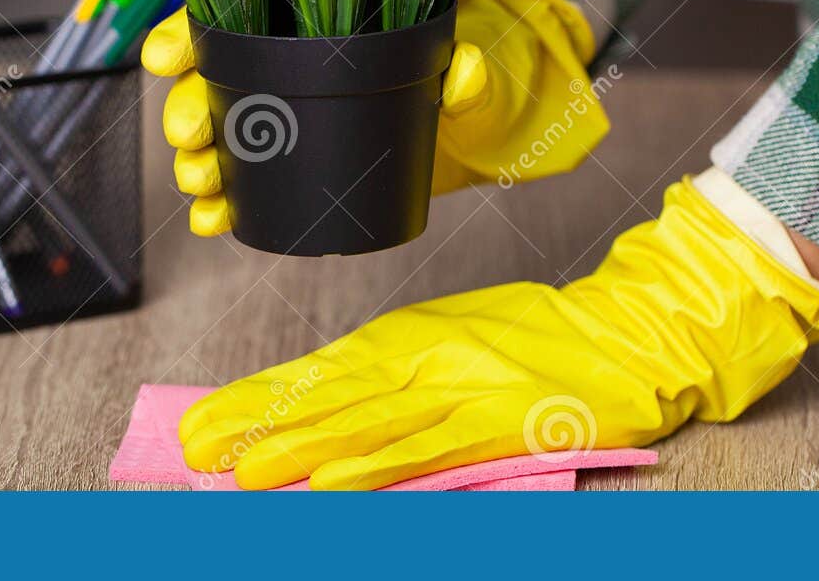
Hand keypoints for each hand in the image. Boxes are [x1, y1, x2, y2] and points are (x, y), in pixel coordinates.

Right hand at [142, 0, 610, 234]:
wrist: (458, 126)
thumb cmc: (447, 71)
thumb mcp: (463, 59)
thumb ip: (465, 67)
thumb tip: (465, 73)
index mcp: (298, 19)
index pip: (225, 15)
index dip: (183, 34)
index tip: (165, 58)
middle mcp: (273, 66)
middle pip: (204, 81)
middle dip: (186, 108)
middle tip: (192, 133)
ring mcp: (276, 123)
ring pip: (212, 138)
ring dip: (196, 162)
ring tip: (202, 183)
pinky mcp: (287, 171)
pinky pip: (239, 190)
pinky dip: (219, 209)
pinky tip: (212, 221)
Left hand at [178, 177, 818, 488]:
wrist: (623, 336)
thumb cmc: (533, 344)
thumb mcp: (448, 343)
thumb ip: (387, 377)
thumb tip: (314, 413)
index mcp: (404, 338)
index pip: (315, 373)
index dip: (254, 401)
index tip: (199, 424)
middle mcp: (421, 357)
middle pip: (328, 397)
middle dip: (258, 426)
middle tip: (195, 451)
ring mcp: (460, 387)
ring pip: (368, 422)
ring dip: (303, 449)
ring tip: (244, 472)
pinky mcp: (499, 419)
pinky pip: (430, 448)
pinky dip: (380, 466)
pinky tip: (337, 481)